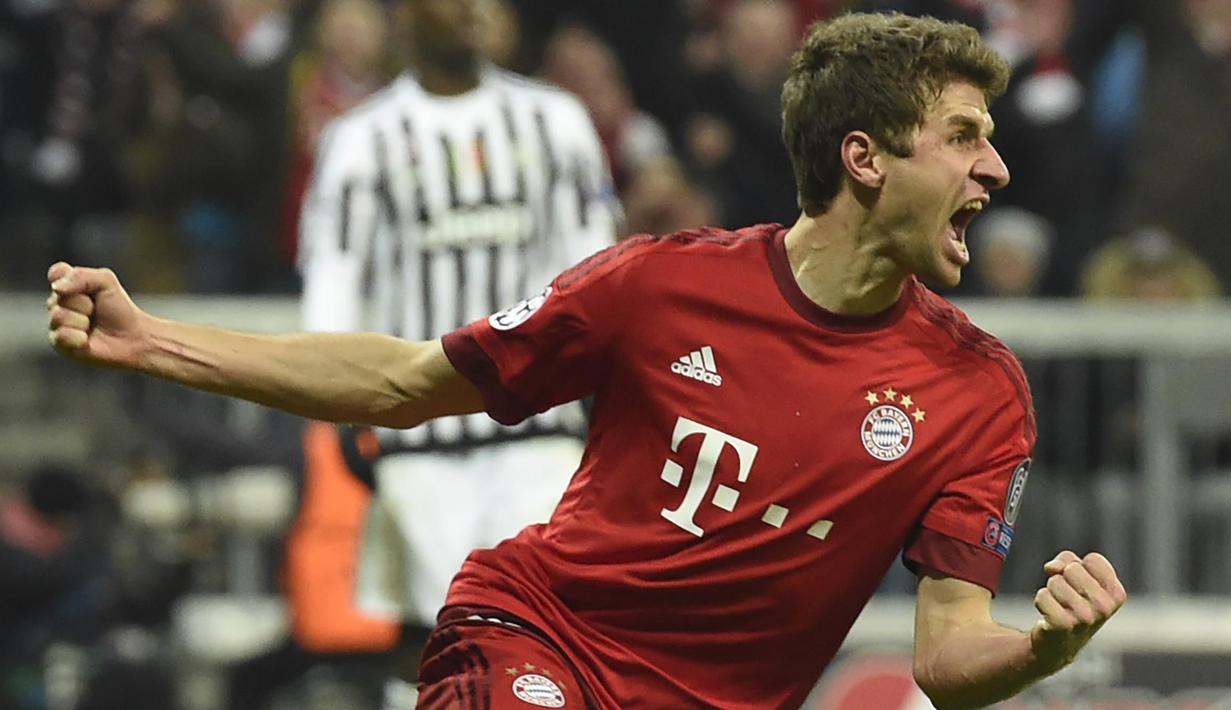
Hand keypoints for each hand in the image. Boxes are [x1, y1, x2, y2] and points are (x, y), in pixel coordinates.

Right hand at [47, 262, 147, 367]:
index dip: (68, 278)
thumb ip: (81, 276)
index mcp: (68, 285)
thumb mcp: (106, 282)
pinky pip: (61, 335)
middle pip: (59, 297)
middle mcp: (58, 303)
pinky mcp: (58, 343)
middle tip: (96, 310)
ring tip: (91, 325)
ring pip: (59, 316)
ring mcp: (56, 323)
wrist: (131, 337)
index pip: (56, 273)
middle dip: (84, 303)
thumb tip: (56, 288)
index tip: (88, 288)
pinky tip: (86, 340)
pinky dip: (78, 338)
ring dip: (82, 321)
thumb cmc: (119, 308)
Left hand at [1030, 551, 1126, 669]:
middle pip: (1072, 569)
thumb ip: (1067, 560)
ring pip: (1054, 581)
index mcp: (1116, 594)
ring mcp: (1085, 618)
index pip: (1093, 560)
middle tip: (1066, 598)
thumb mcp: (1078, 577)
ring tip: (1059, 607)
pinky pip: (1042, 596)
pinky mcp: (1063, 625)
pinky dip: (1041, 601)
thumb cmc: (1071, 602)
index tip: (1079, 584)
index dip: (1080, 567)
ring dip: (1051, 591)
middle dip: (1063, 578)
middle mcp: (1105, 607)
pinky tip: (1049, 616)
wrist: (1059, 643)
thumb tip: (1052, 568)